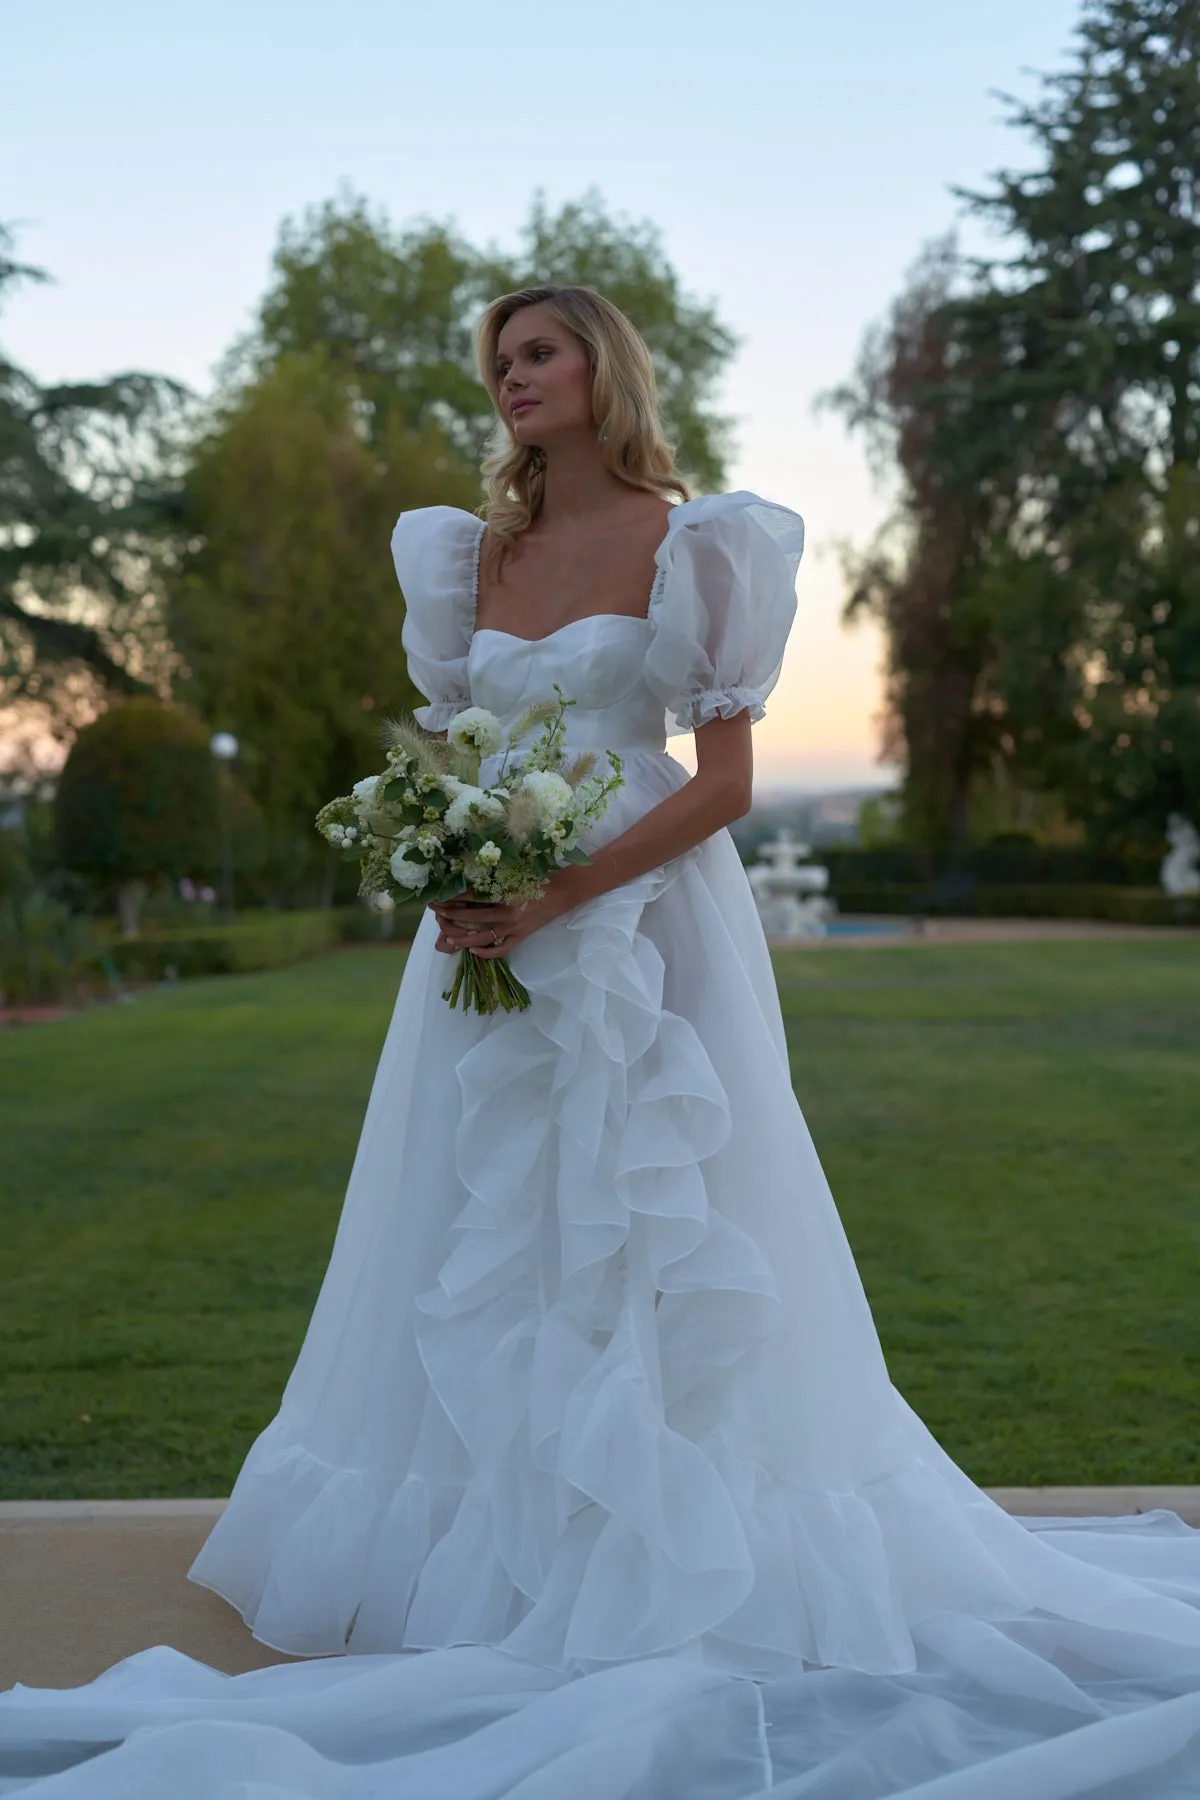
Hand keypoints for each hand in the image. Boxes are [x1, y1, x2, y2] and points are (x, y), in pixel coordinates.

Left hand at [429, 869, 587, 957]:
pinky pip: (501, 949)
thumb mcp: (516, 873)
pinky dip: (487, 953)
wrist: (564, 891)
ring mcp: (514, 927)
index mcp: (506, 893)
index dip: (455, 897)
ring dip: (464, 939)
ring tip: (449, 938)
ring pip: (484, 937)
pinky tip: (474, 951)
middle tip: (437, 912)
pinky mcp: (521, 936)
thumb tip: (470, 878)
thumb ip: (495, 877)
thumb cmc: (540, 878)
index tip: (440, 895)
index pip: (474, 897)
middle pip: (473, 918)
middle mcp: (508, 913)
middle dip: (452, 915)